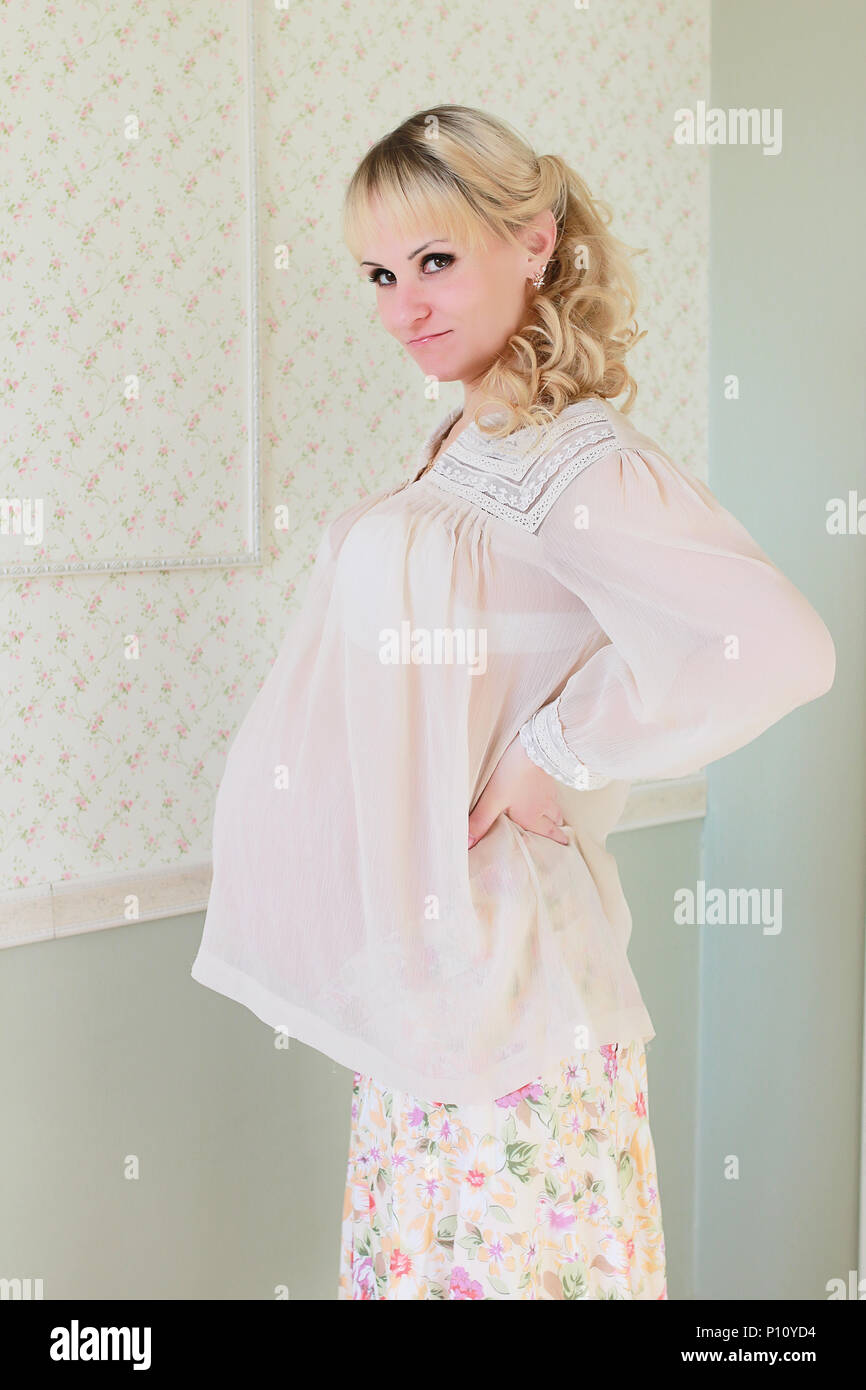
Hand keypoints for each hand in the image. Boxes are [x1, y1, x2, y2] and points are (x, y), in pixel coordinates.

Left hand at [468, 733, 568, 848]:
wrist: (531, 748)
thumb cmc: (511, 776)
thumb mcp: (492, 801)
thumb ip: (481, 822)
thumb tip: (468, 844)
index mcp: (531, 816)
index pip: (547, 833)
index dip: (556, 840)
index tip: (564, 844)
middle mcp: (544, 806)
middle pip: (555, 820)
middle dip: (557, 829)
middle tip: (562, 836)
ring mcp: (548, 789)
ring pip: (556, 805)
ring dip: (557, 813)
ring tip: (557, 817)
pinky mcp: (548, 773)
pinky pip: (553, 789)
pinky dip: (552, 795)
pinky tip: (547, 790)